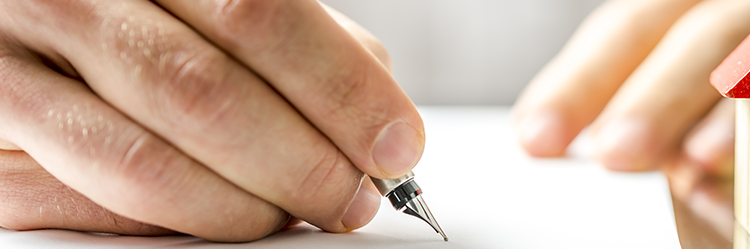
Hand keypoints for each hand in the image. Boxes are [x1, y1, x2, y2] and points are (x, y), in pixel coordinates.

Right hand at [0, 0, 423, 241]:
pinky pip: (90, 201)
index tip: (395, 144)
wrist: (29, 15)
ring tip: (293, 212)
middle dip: (303, 162)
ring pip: (146, 162)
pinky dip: (179, 222)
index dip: (340, 88)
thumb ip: (296, 41)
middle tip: (352, 195)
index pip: (258, 13)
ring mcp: (12, 66)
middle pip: (206, 93)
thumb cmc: (138, 12)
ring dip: (245, 206)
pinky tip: (226, 217)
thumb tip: (376, 116)